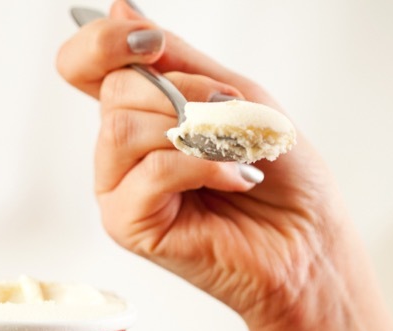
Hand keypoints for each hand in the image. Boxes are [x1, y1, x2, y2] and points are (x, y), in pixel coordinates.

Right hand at [58, 2, 392, 330]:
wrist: (308, 244)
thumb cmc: (282, 179)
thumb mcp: (234, 96)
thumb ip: (176, 58)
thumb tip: (120, 9)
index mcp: (139, 114)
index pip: (84, 66)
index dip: (100, 42)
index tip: (147, 39)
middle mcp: (119, 153)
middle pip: (114, 91)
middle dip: (183, 91)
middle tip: (232, 113)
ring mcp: (119, 190)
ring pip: (121, 128)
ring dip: (194, 128)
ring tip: (237, 149)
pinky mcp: (128, 226)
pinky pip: (150, 170)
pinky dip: (202, 165)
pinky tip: (234, 178)